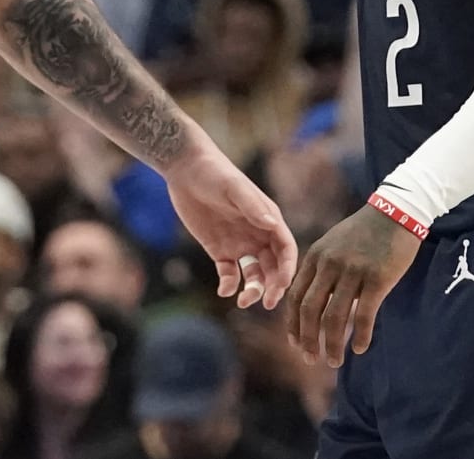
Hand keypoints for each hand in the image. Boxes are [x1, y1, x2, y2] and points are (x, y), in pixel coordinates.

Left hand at [164, 145, 298, 309]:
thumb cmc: (215, 173)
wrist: (186, 170)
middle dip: (274, 286)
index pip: (286, 249)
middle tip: (268, 303)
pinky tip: (224, 290)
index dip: (287, 268)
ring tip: (244, 301)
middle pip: (273, 267)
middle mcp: (258, 235)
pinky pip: (229, 274)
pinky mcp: (219, 250)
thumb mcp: (233, 187)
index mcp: (268, 220)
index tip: (283, 285)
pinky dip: (230, 285)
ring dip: (254, 289)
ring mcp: (239, 244)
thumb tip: (271, 224)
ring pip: (254, 274)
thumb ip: (252, 206)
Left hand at [287, 205, 421, 367]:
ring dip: (333, 345)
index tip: (295, 344)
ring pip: (335, 318)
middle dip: (308, 339)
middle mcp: (330, 265)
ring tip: (334, 362)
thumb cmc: (363, 232)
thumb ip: (321, 271)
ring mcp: (353, 272)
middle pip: (310, 310)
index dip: (293, 324)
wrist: (395, 212)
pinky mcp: (378, 279)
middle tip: (311, 359)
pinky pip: (365, 315)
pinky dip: (361, 336)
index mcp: (315, 257)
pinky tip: (361, 349)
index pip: (296, 296)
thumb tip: (314, 306)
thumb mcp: (333, 244)